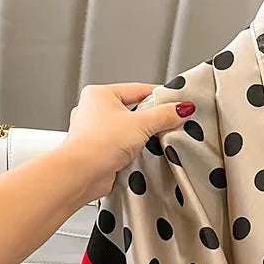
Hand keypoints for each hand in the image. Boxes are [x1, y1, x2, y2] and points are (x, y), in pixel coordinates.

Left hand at [61, 82, 194, 202]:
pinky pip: (123, 147)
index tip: (177, 104)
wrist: (82, 173)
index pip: (138, 89)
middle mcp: (94, 110)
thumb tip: (180, 109)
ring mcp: (96, 132)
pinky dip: (134, 151)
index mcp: (100, 94)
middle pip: (134, 110)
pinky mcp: (100, 151)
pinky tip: (140, 156)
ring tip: (151, 143)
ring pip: (128, 130)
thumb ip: (164, 116)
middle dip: (151, 120)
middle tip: (167, 125)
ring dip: (142, 138)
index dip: (160, 97)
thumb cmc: (98, 144)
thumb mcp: (140, 124)